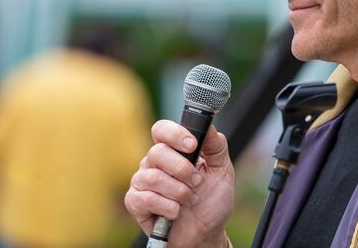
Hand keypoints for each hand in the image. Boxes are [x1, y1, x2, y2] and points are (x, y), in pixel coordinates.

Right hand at [125, 121, 233, 246]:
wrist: (207, 232)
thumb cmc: (212, 200)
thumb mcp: (222, 170)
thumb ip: (216, 146)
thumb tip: (208, 126)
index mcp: (172, 151)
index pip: (162, 130)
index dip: (175, 134)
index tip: (193, 146)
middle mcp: (154, 163)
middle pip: (157, 152)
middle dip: (183, 169)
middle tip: (197, 182)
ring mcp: (142, 182)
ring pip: (153, 177)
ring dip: (178, 191)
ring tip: (190, 200)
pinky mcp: (135, 203)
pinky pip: (145, 198)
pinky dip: (167, 206)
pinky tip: (176, 212)